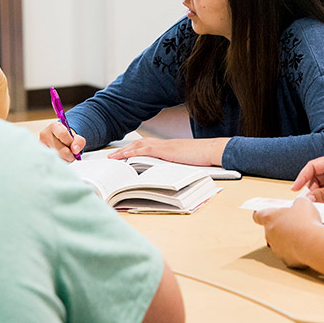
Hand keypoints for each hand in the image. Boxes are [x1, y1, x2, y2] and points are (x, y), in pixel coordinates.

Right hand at [39, 122, 85, 162]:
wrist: (59, 141)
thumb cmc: (67, 138)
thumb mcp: (76, 136)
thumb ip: (79, 141)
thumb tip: (75, 150)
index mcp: (54, 126)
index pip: (63, 134)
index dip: (71, 142)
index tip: (74, 146)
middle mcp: (45, 135)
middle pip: (61, 149)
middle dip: (70, 154)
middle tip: (72, 152)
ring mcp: (42, 146)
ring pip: (58, 157)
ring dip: (66, 159)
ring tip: (66, 154)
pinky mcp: (41, 155)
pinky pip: (54, 162)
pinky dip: (61, 162)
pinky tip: (61, 158)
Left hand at [107, 137, 229, 166]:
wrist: (212, 151)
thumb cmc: (202, 159)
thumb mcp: (183, 163)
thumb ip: (172, 167)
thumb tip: (162, 177)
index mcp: (167, 148)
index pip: (145, 147)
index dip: (132, 150)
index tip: (121, 156)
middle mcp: (163, 145)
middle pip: (138, 145)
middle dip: (124, 151)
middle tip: (111, 157)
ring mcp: (164, 146)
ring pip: (139, 146)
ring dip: (125, 152)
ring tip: (113, 158)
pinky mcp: (166, 150)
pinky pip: (146, 150)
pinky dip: (134, 152)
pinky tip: (125, 156)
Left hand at [252, 197, 321, 267]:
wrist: (313, 243)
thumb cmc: (305, 221)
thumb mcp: (303, 203)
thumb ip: (297, 203)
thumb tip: (299, 205)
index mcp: (270, 218)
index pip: (258, 215)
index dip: (261, 213)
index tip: (265, 213)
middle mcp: (270, 234)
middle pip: (271, 228)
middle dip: (281, 225)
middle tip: (294, 222)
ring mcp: (277, 248)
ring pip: (281, 242)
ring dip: (289, 238)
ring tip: (303, 234)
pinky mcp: (286, 259)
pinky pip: (290, 253)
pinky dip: (297, 250)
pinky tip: (307, 246)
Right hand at [292, 153, 323, 207]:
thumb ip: (323, 194)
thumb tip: (308, 198)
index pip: (313, 166)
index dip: (302, 177)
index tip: (295, 188)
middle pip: (314, 175)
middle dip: (311, 187)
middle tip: (311, 199)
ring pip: (320, 184)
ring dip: (318, 193)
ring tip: (322, 202)